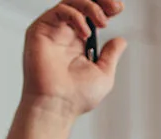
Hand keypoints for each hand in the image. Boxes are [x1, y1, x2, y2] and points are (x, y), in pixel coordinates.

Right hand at [20, 0, 127, 116]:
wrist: (58, 106)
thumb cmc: (76, 97)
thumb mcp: (103, 73)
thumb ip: (111, 54)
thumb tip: (121, 41)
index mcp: (79, 42)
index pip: (91, 14)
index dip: (105, 7)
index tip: (119, 8)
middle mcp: (65, 33)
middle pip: (81, 3)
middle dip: (100, 0)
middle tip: (115, 7)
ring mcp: (52, 31)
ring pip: (70, 2)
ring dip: (91, 6)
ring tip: (103, 22)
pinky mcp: (40, 31)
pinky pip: (59, 10)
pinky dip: (76, 17)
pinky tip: (86, 34)